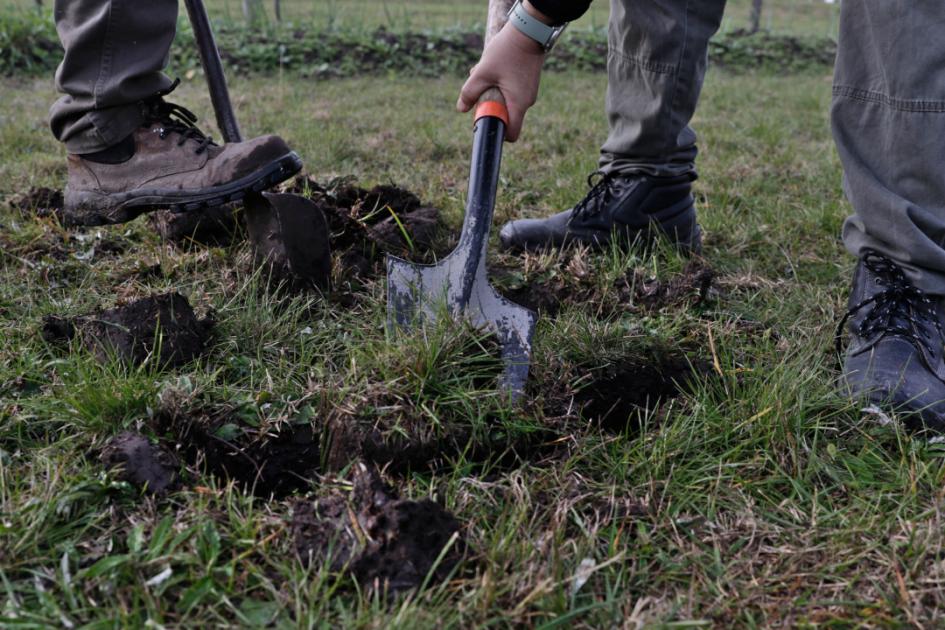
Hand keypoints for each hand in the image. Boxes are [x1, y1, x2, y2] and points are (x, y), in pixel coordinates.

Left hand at [456, 21, 545, 141]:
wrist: (529, 30)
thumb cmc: (506, 51)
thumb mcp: (482, 72)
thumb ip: (470, 92)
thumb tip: (461, 109)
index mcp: (518, 104)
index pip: (511, 134)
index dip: (497, 131)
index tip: (485, 119)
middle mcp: (527, 101)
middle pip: (507, 117)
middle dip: (490, 108)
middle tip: (480, 92)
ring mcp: (529, 92)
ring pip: (508, 102)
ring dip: (493, 93)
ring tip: (485, 74)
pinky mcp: (528, 82)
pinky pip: (512, 92)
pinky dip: (501, 85)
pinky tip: (493, 69)